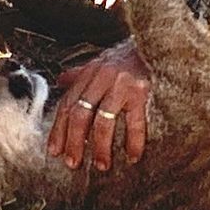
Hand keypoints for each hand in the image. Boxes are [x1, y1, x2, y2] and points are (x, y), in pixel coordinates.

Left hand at [47, 39, 149, 171]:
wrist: (155, 43)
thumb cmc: (127, 57)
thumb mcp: (100, 62)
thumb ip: (80, 74)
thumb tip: (61, 81)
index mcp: (89, 73)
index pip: (68, 103)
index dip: (59, 129)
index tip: (55, 151)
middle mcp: (102, 77)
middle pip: (81, 113)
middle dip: (74, 141)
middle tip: (73, 163)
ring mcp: (121, 84)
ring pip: (103, 120)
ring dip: (100, 146)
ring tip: (101, 165)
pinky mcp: (141, 91)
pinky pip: (135, 121)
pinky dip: (133, 141)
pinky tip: (133, 156)